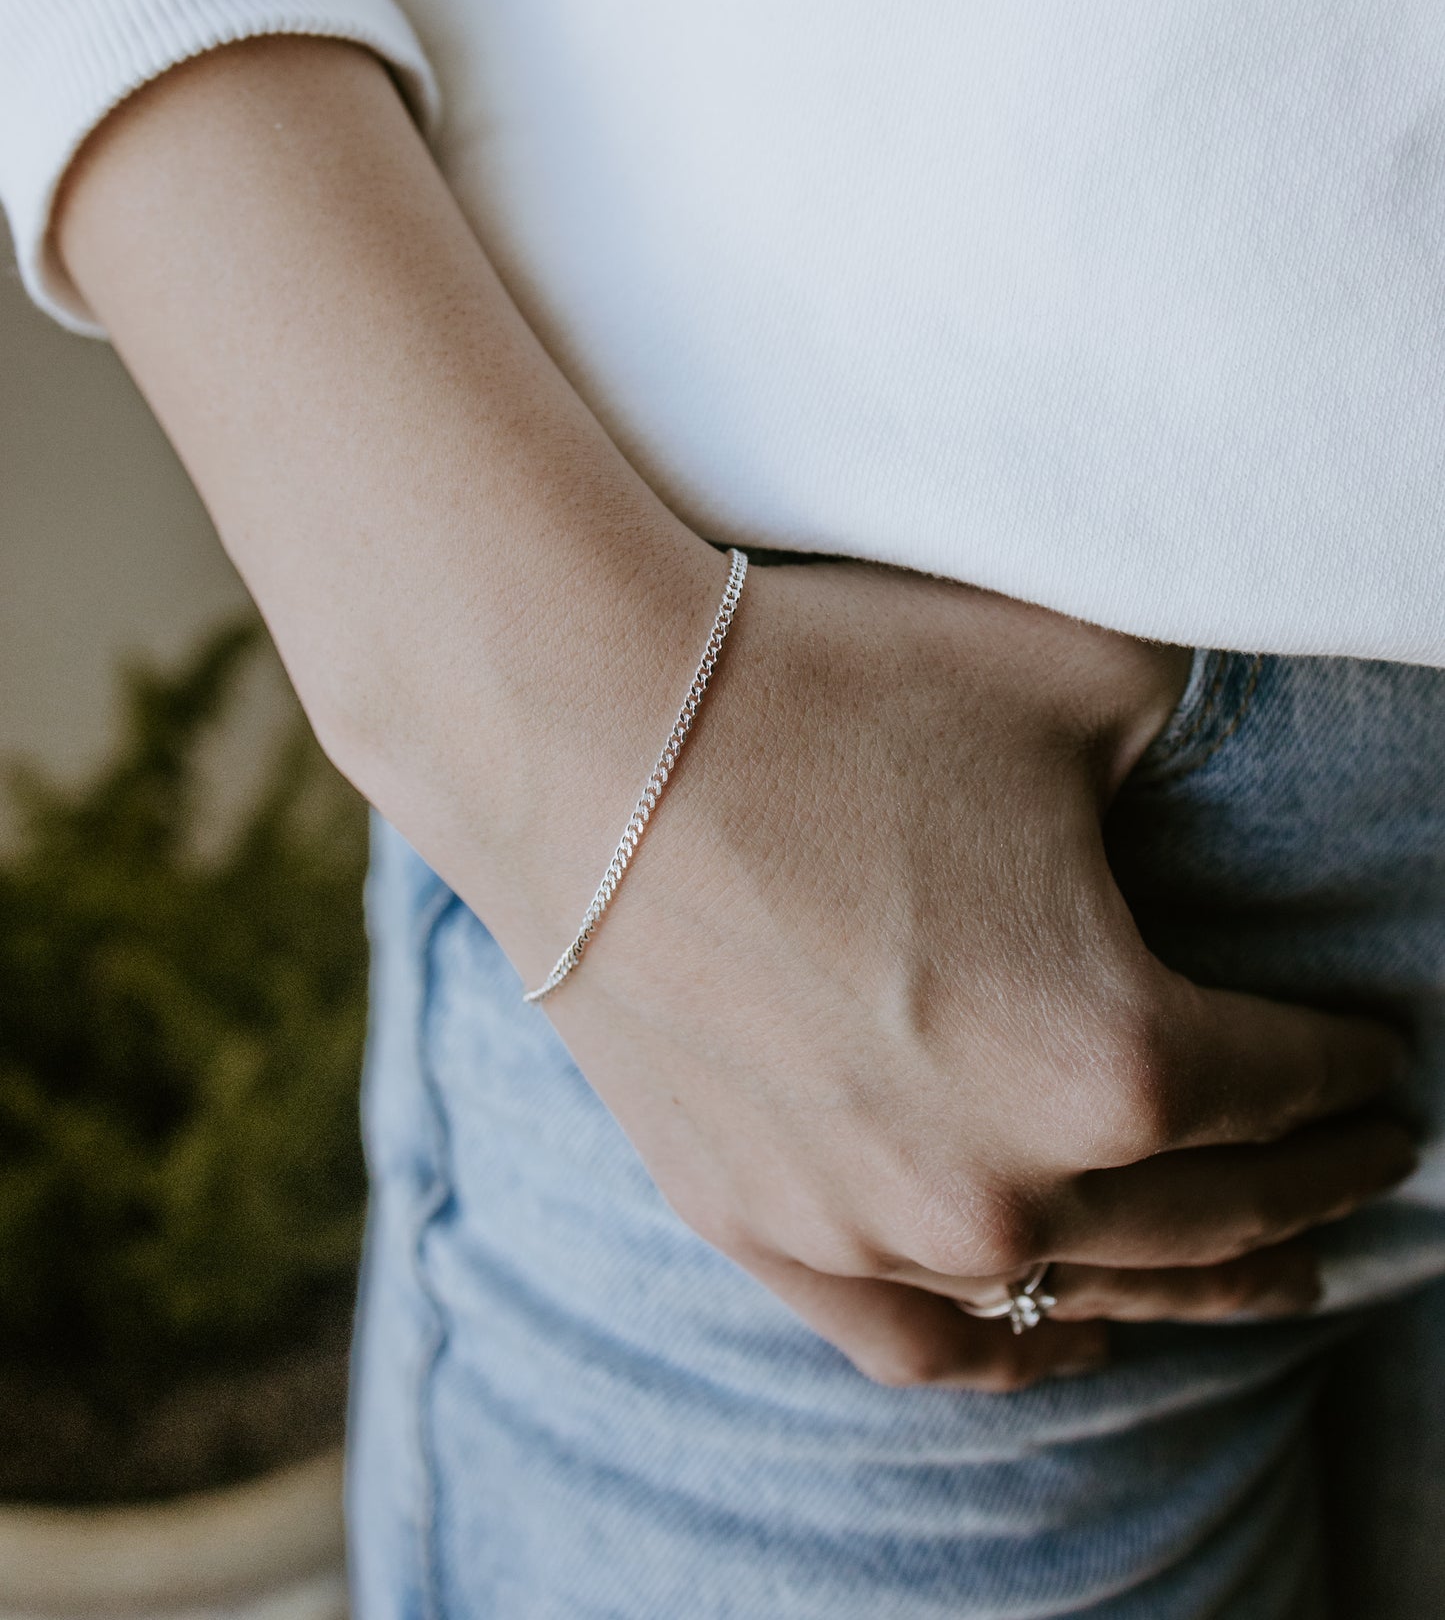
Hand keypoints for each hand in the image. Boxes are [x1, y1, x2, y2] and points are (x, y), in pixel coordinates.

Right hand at [52, 47, 1409, 1392]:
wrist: (584, 734)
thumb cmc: (834, 691)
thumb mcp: (1078, 683)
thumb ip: (1199, 745)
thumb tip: (1230, 766)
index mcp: (1119, 1058)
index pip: (1296, 1084)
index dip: (1360, 1064)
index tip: (1381, 1049)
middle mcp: (1010, 1185)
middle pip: (1218, 1212)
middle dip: (1315, 1185)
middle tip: (1366, 1160)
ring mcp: (878, 1233)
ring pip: (1090, 1299)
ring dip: (1199, 1286)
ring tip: (1268, 1269)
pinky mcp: (765, 1234)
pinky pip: (928, 1346)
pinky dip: (1018, 1348)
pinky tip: (1065, 1336)